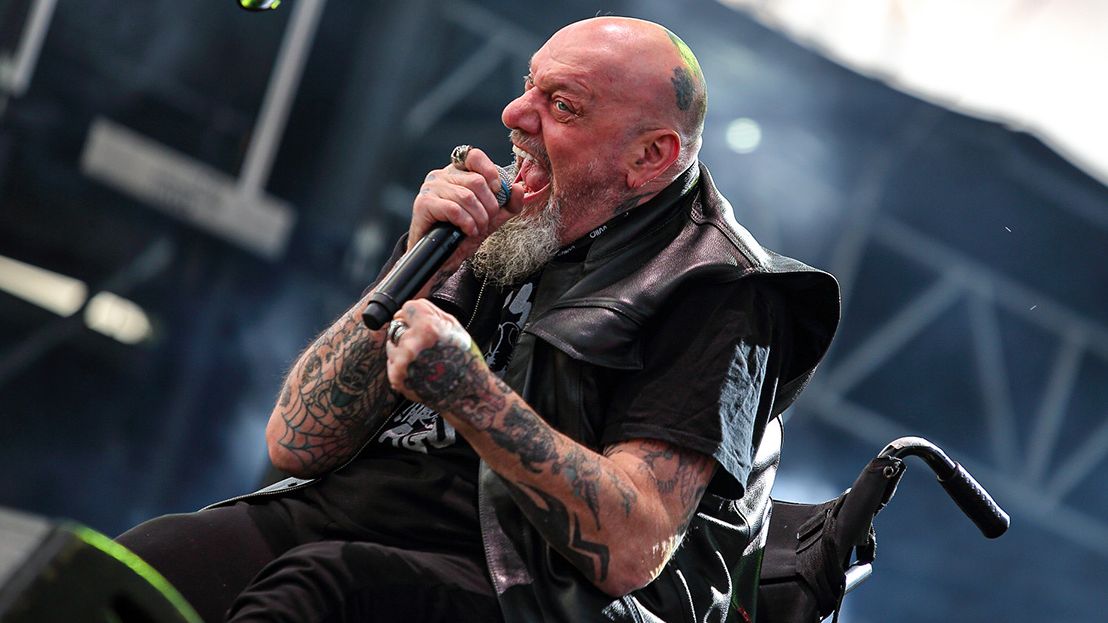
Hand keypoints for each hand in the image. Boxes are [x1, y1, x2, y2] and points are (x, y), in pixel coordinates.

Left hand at [384, 299, 489, 410]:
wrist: (465, 393)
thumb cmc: (465, 361)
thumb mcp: (455, 327)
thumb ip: (431, 312)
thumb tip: (411, 307)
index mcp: (428, 329)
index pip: (407, 307)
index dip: (413, 314)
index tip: (417, 320)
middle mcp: (412, 345)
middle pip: (398, 325)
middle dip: (409, 331)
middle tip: (426, 345)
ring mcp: (403, 363)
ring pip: (392, 343)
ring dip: (403, 348)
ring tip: (424, 359)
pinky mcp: (397, 378)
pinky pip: (392, 361)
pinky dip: (402, 364)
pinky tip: (419, 370)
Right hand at [410, 146, 523, 273]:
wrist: (441, 257)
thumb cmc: (462, 233)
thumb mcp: (492, 218)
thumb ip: (508, 204)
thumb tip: (518, 188)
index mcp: (457, 173)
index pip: (474, 156)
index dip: (491, 172)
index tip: (497, 191)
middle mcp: (442, 175)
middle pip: (476, 181)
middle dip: (489, 206)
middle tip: (487, 221)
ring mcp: (431, 188)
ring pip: (466, 196)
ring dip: (478, 218)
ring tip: (477, 229)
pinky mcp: (424, 203)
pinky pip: (453, 209)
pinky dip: (467, 222)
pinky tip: (468, 231)